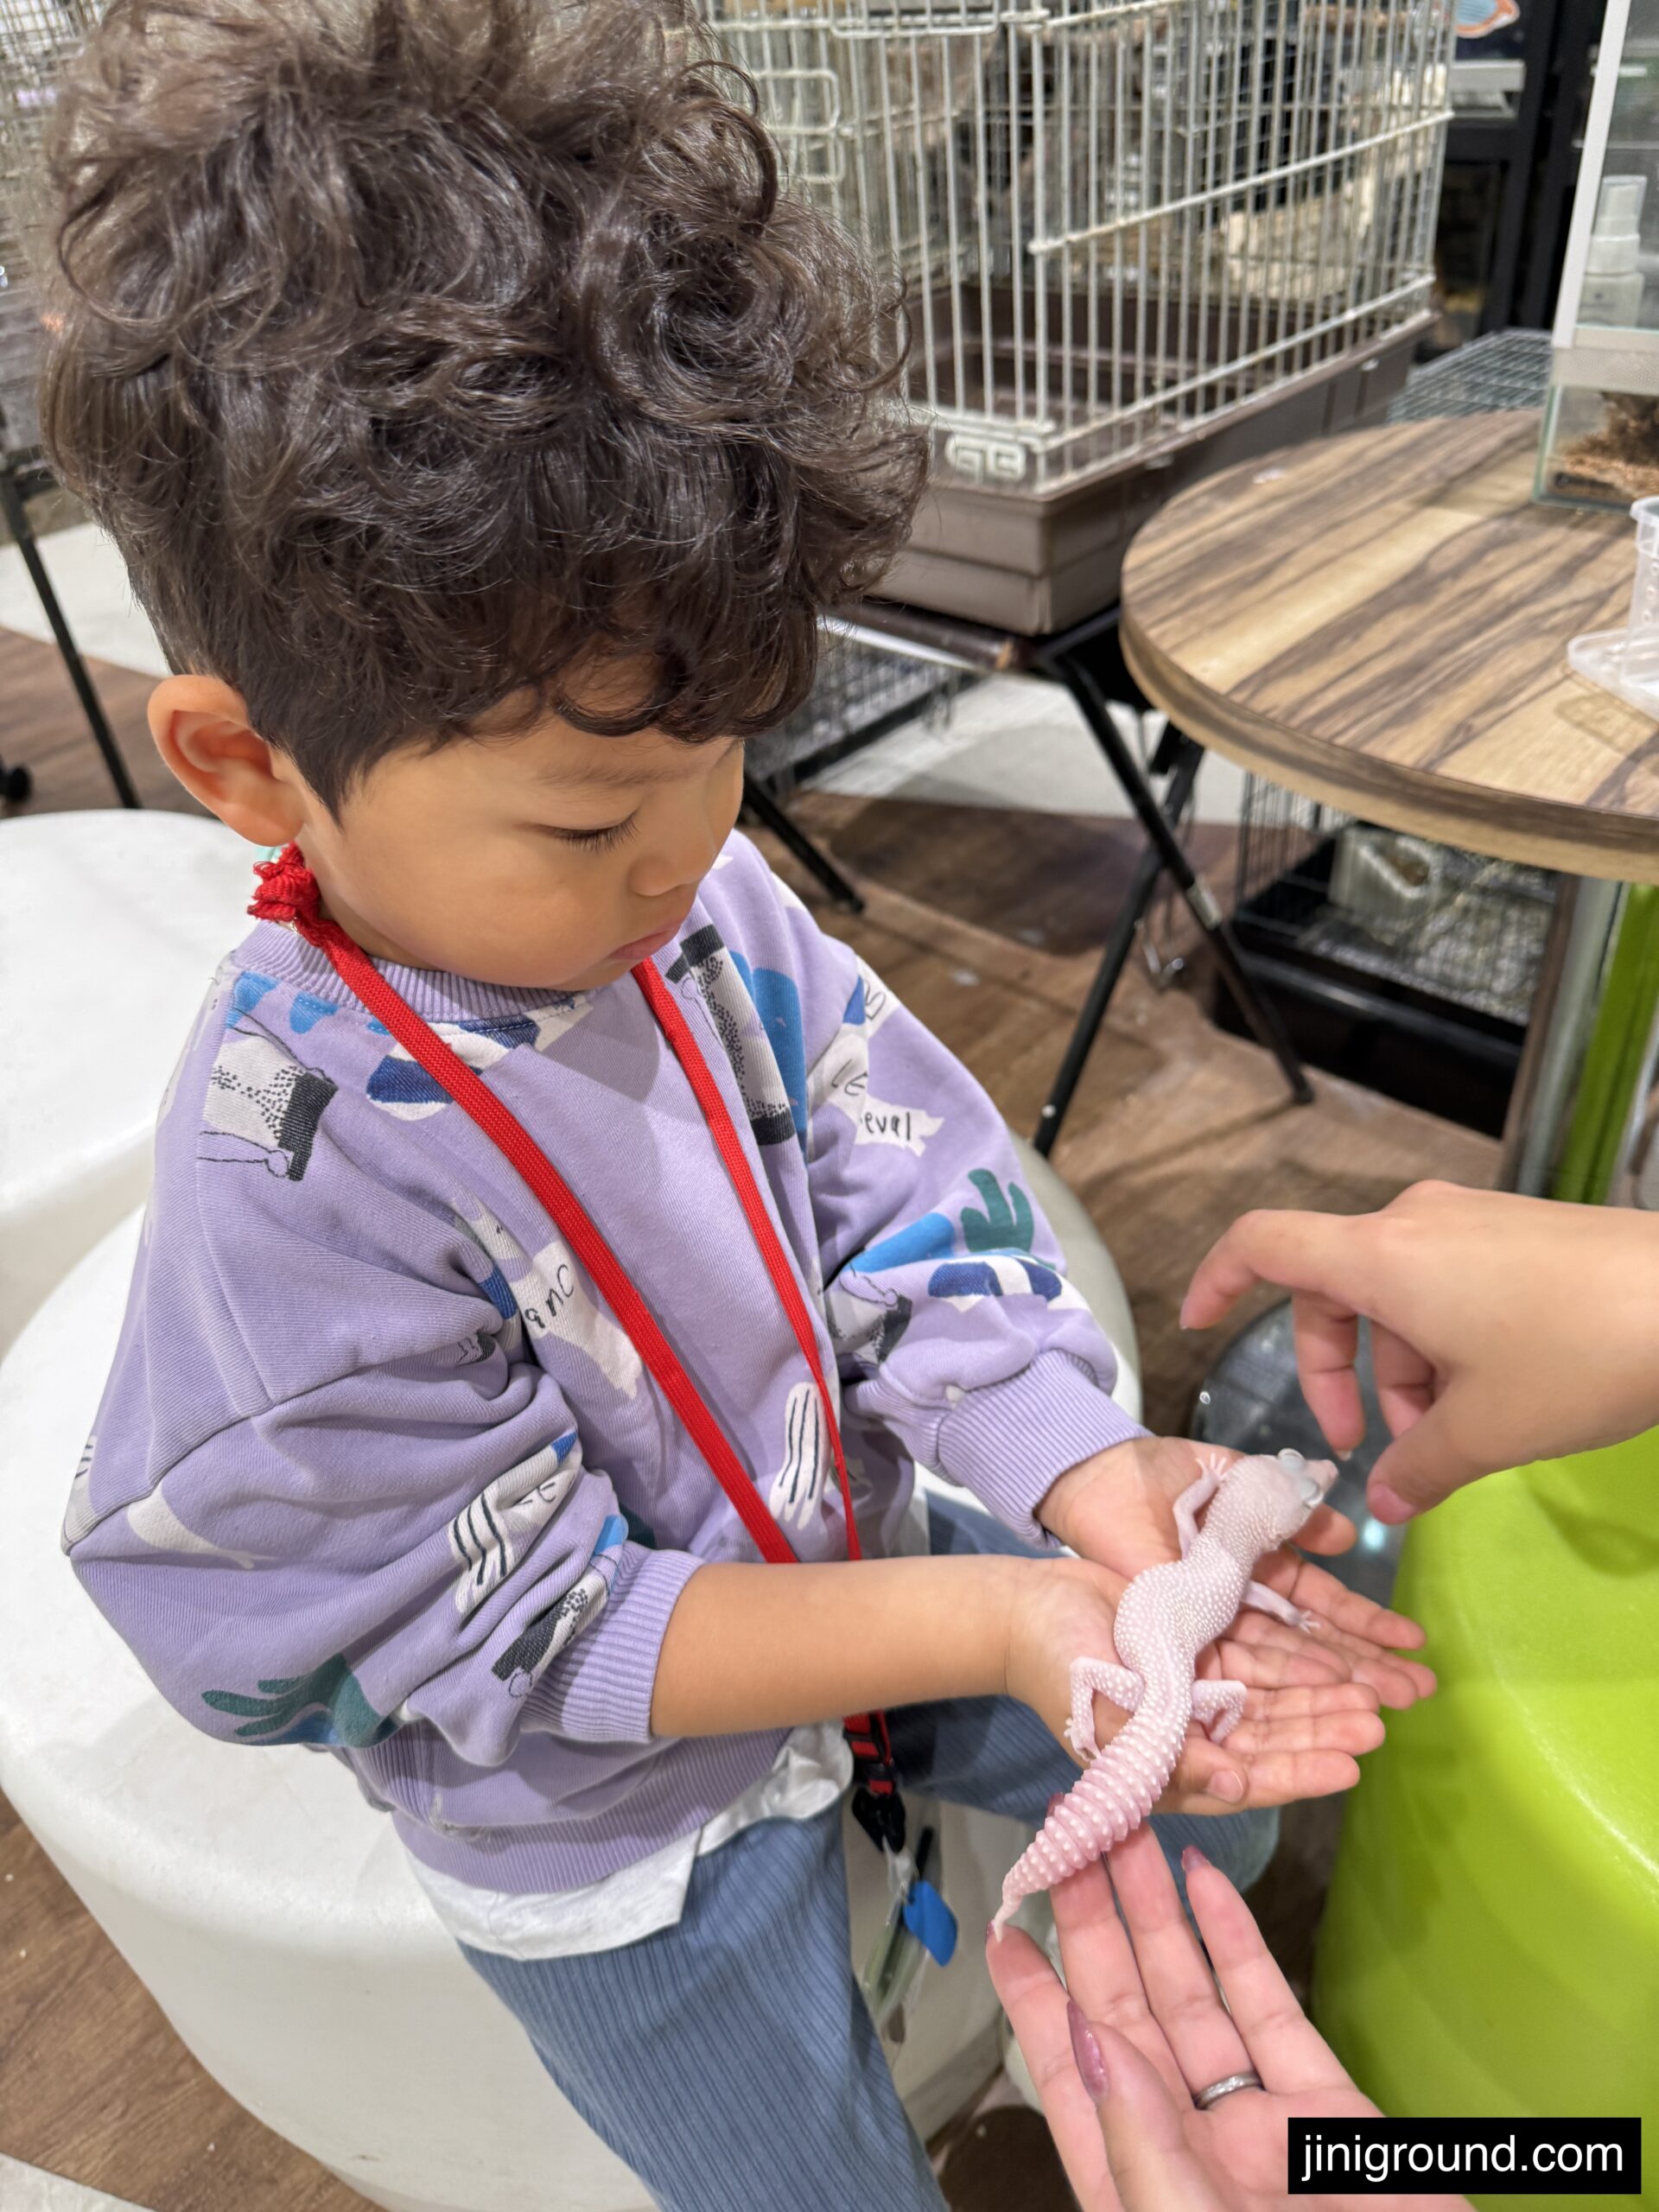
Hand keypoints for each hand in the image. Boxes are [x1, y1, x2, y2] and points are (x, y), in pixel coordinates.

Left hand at [988, 1822, 1471, 2211]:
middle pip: (1127, 2017)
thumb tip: (1091, 2044)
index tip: (1006, 1925)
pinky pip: (1270, 2011)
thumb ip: (1143, 2146)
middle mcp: (1189, 2147)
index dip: (1036, 2001)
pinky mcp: (1327, 2109)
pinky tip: (1207, 1881)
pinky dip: (1237, 1943)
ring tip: (1130, 1834)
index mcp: (1140, 2183)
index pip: (1072, 2077)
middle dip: (1096, 1926)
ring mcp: (1258, 2124)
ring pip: (1193, 1998)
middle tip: (1071, 1837)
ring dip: (1159, 1915)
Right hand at [1004, 1557, 1387, 1818]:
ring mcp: (1201, 1689)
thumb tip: (1235, 1786)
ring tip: (1376, 1690)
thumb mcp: (1110, 1721)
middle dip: (1325, 1731)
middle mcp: (1196, 1734)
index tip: (1350, 1768)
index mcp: (1173, 1766)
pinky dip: (1297, 1660)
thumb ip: (1170, 1755)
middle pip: (1273, 1736)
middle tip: (1378, 1723)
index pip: (1249, 1777)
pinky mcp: (1201, 1649)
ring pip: (1276, 1698)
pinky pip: (1260, 1657)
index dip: (1300, 1772)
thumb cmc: (1057, 1672)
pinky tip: (1337, 1657)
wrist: (1026, 1610)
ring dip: (1322, 1697)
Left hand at [1038, 1438, 1433, 1712]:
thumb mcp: (1230, 1478)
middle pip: (1311, 1647)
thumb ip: (1283, 1504)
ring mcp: (1208, 1631)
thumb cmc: (1150, 1474)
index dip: (1364, 1625)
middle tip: (1420, 1691)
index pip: (1319, 1605)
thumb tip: (1343, 1534)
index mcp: (1252, 1568)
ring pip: (1282, 1669)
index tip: (1412, 1643)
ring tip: (1384, 1713)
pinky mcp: (1177, 1648)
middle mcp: (1236, 1609)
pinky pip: (1234, 1676)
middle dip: (1366, 1670)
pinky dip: (1280, 1689)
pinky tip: (1324, 1702)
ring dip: (1334, 1691)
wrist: (1086, 1479)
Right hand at [1180, 1182, 1658, 1521]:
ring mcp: (1468, 1223)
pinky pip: (1444, 1284)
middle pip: (1333, 1290)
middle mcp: (1413, 1225)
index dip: (1216, 1282)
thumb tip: (1387, 1501)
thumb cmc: (1580, 1353)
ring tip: (1455, 1438)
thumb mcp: (1487, 1431)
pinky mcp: (1514, 1232)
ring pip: (1396, 1297)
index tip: (1197, 1324)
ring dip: (1403, 1371)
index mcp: (1381, 1258)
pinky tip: (1494, 1398)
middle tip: (1365, 1446)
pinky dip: (1443, 1344)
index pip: (1262, 1246)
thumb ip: (1416, 1467)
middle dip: (1340, 1375)